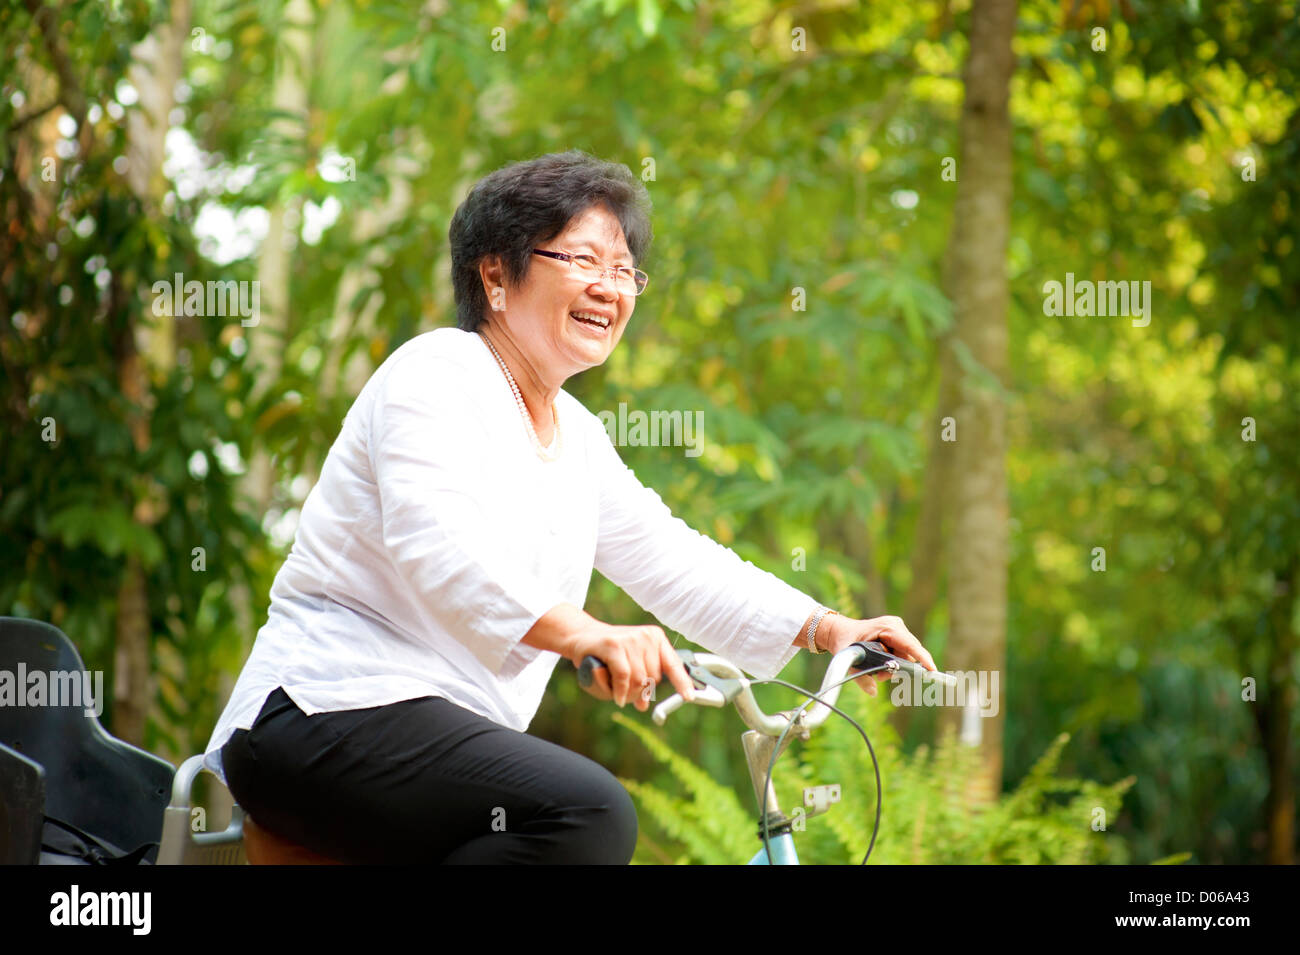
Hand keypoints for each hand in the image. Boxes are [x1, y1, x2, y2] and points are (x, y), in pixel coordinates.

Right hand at [564, 619, 695, 710]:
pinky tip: (616, 697)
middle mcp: (646, 637)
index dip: (682, 682)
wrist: (581, 636)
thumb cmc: (608, 654)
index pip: (673, 664)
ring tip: (615, 688)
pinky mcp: (614, 645)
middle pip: (653, 679)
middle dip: (639, 693)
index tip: (689, 697)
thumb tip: (644, 705)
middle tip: (625, 693)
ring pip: (639, 680)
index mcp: (656, 639)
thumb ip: (640, 683)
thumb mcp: (629, 666)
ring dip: (627, 693)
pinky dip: (620, 691)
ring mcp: (631, 639)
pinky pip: (624, 677)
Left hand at [817, 613, 936, 695]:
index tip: (932, 671)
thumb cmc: (844, 642)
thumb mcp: (848, 660)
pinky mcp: (898, 637)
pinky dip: (894, 664)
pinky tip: (881, 667)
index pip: (910, 644)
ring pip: (907, 656)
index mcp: (887, 627)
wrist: (839, 632)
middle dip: (900, 668)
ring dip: (895, 668)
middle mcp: (896, 626)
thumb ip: (860, 677)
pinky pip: (903, 655)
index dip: (922, 658)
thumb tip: (873, 692)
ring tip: (877, 673)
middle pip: (910, 653)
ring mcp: (898, 630)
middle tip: (880, 677)